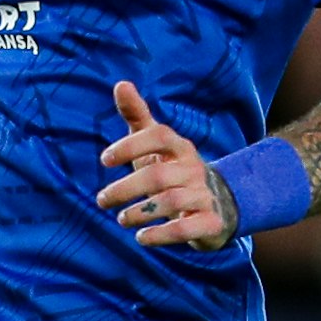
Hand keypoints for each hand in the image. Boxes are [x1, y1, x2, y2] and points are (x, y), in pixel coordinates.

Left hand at [96, 82, 236, 250]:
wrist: (218, 205)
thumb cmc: (174, 170)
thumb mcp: (155, 144)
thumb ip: (138, 116)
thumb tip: (121, 83)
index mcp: (180, 148)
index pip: (159, 135)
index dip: (130, 145)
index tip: (104, 160)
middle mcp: (194, 169)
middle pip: (157, 176)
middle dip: (124, 189)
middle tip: (102, 200)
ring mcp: (205, 196)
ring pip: (170, 202)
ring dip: (139, 213)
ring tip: (120, 219)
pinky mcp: (210, 223)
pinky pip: (186, 229)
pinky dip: (161, 235)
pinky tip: (141, 238)